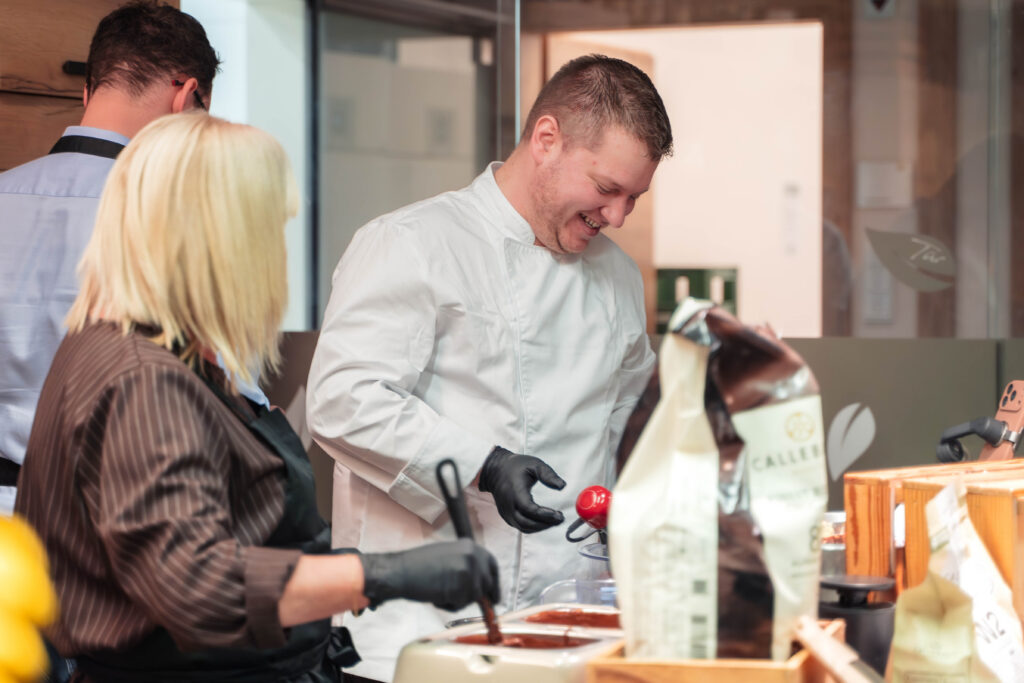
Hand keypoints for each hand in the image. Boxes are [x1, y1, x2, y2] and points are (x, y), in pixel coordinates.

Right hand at [359, 538, 499, 610]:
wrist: (400, 571)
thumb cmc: (418, 567)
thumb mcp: (448, 557)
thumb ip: (466, 566)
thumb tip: (482, 585)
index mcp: (470, 545)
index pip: (492, 565)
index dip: (494, 583)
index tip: (494, 597)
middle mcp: (473, 554)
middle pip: (487, 584)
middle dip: (477, 596)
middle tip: (463, 601)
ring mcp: (469, 569)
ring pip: (475, 597)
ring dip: (459, 601)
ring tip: (439, 591)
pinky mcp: (462, 585)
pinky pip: (462, 604)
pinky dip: (449, 605)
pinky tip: (436, 595)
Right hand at [478, 446, 565, 532]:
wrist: (495, 470)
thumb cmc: (515, 466)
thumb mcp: (534, 464)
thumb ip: (548, 475)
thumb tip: (562, 486)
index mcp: (515, 492)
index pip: (529, 509)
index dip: (544, 514)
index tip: (558, 514)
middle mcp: (508, 505)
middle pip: (527, 523)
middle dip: (546, 524)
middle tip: (560, 519)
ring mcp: (506, 512)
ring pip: (524, 527)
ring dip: (541, 527)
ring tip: (555, 521)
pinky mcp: (507, 516)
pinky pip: (521, 526)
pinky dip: (534, 527)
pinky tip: (544, 521)